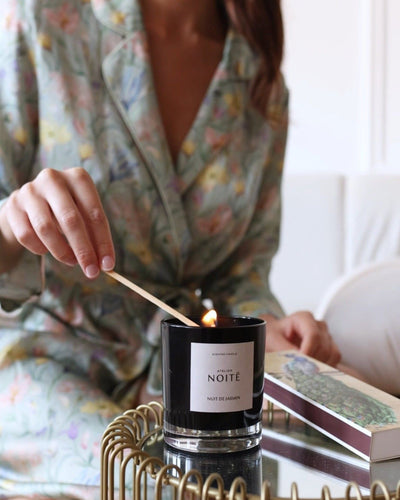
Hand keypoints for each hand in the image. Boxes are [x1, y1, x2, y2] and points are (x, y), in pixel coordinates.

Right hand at [0, 167, 114, 278]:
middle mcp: (53, 179)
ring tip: (71, 262)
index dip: (103, 242)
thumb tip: (104, 264)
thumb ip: (94, 236)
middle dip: (84, 251)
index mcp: (78, 177)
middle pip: (71, 220)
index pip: (95, 214)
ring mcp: (30, 190)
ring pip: (46, 228)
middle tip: (91, 272)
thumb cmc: (66, 211)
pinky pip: (26, 234)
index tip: (108, 265)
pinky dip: (39, 248)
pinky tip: (46, 251)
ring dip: (62, 252)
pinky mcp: (13, 205)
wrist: (30, 204)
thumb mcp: (84, 216)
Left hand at [261, 311, 340, 366]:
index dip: (308, 352)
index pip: (313, 335)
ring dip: (320, 366)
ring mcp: (326, 336)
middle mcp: (318, 326)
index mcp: (304, 318)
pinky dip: (325, 369)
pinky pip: (334, 361)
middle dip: (312, 362)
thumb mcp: (272, 340)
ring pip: (332, 354)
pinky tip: (311, 371)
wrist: (276, 338)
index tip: (299, 364)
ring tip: (304, 371)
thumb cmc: (274, 335)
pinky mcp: (330, 348)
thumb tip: (297, 363)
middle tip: (299, 371)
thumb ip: (284, 349)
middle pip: (324, 347)